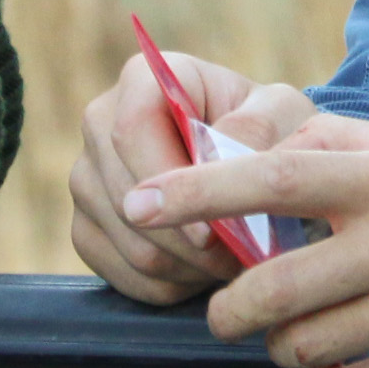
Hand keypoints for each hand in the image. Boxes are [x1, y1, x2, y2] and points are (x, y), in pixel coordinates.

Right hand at [68, 48, 314, 301]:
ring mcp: (86, 178)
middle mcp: (100, 123)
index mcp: (142, 80)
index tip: (213, 232)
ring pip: (127, 244)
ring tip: (230, 263)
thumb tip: (217, 154)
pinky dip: (168, 287)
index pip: (131, 131)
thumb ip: (258, 127)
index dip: (169, 185)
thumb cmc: (268, 130)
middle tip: (239, 260)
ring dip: (186, 269)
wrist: (251, 163)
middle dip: (187, 243)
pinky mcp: (86, 227)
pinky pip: (119, 275)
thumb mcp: (282, 113)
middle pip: (125, 198)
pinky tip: (202, 272)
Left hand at [123, 115, 368, 367]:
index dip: (197, 194)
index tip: (140, 205)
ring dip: (283, 348)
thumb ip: (336, 146)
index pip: (272, 180)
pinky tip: (346, 365)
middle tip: (227, 311)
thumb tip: (253, 148)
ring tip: (298, 334)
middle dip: (230, 309)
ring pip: (306, 347)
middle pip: (274, 289)